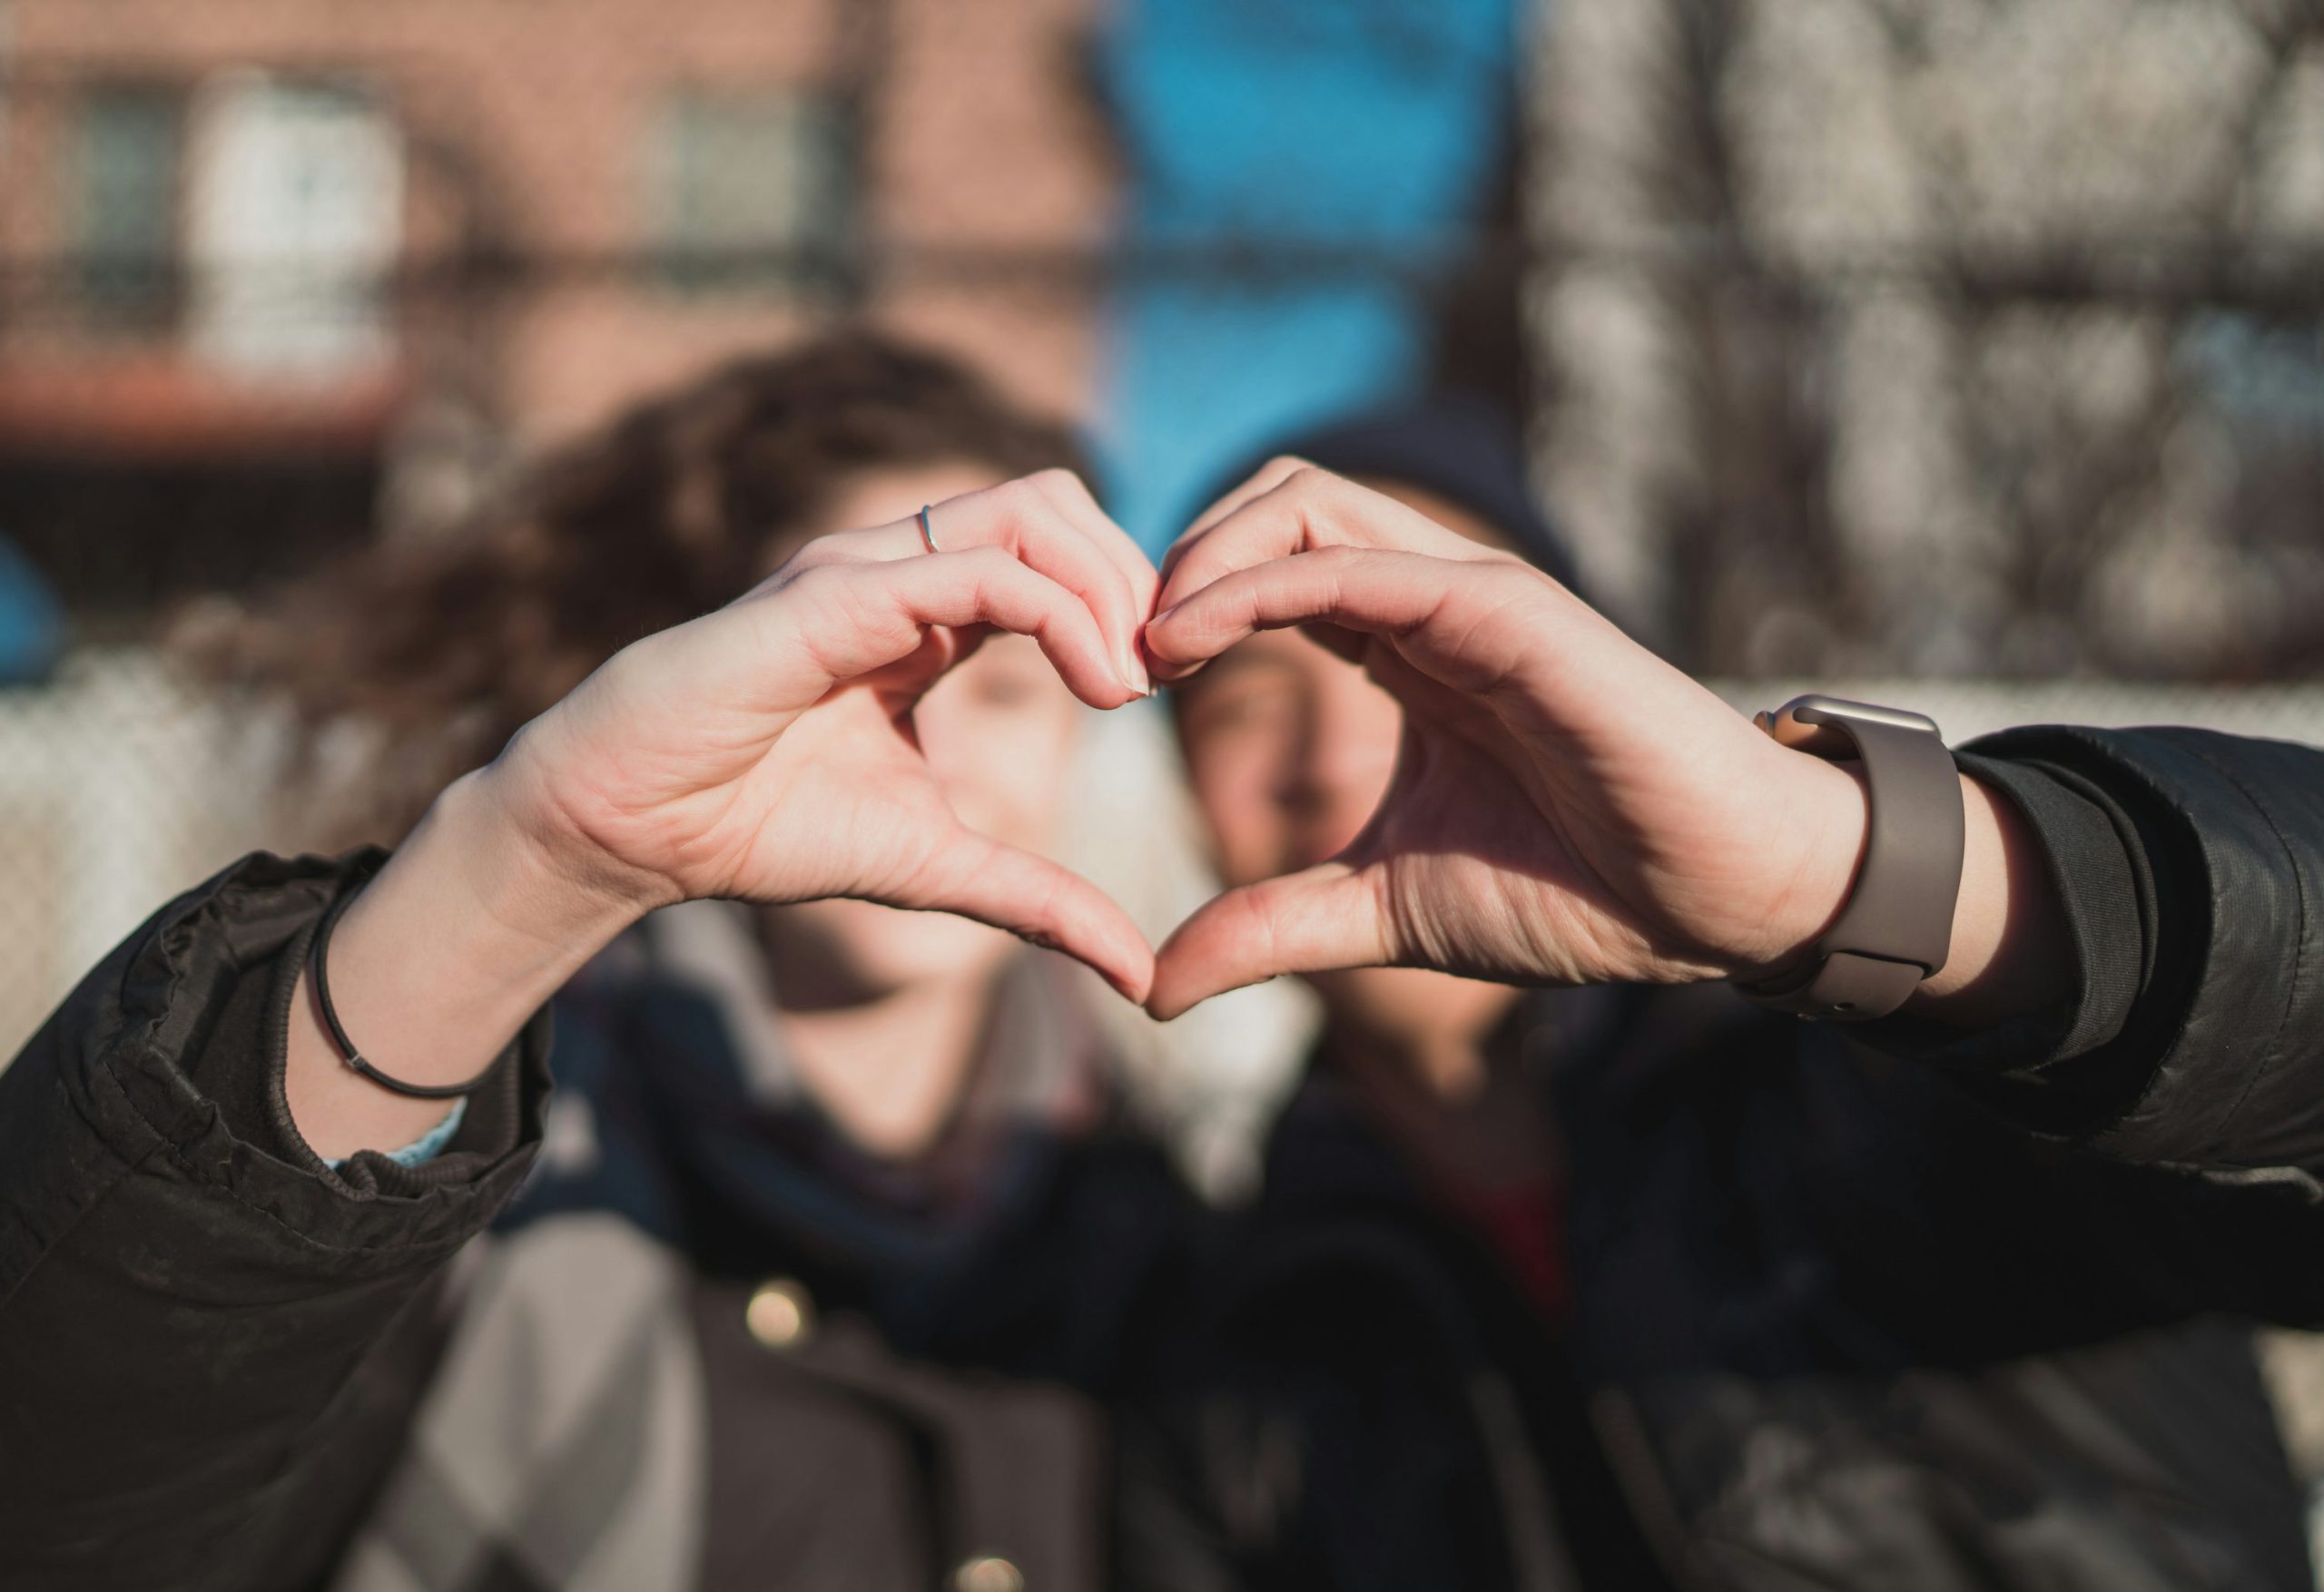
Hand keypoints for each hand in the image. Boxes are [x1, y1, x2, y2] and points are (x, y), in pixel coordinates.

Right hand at [494, 469, 1160, 998]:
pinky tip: (1096, 688)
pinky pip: (977, 570)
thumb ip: (1038, 901)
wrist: (628, 830)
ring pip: (1030, 510)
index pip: (1058, 551)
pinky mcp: (833, 596)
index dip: (1130, 602)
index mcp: (926, 613)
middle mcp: (899, 569)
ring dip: (1108, 585)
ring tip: (1131, 683)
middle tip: (1167, 674)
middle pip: (1059, 502)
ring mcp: (864, 570)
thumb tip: (1139, 976)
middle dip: (1135, 577)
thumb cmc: (758, 827)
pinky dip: (1061, 614)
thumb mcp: (935, 867)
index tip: (1171, 687)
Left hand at [1141, 462, 1871, 1017]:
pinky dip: (1260, 583)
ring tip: (1144, 644)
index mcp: (1403, 647)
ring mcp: (1469, 594)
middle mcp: (1430, 601)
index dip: (1179, 604)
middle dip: (1177, 555)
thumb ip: (1271, 927)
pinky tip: (1192, 640)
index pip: (1267, 566)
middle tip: (1114, 652)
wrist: (1715, 900)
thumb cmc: (1578, 890)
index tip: (1113, 684)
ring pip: (1308, 500)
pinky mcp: (1508, 611)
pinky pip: (1360, 564)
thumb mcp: (1382, 910)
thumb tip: (1153, 985)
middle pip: (1276, 500)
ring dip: (1203, 553)